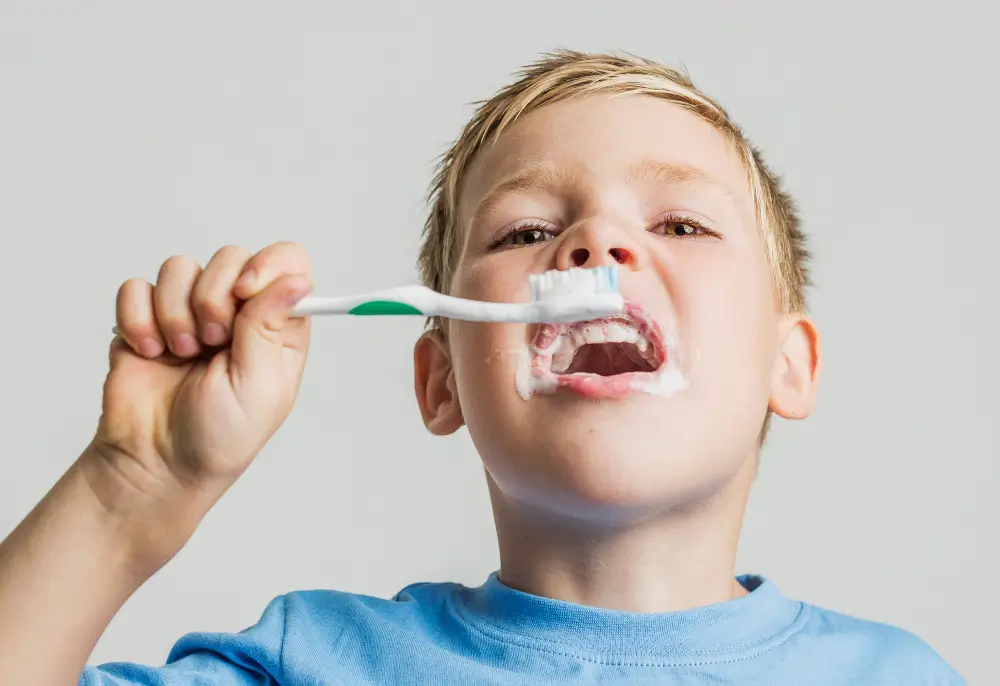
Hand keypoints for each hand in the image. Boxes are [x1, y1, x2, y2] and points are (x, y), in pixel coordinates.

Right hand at [89, 241, 311, 519]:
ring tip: (181, 354)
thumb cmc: (219, 435)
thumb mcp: (260, 386)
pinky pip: (137, 288)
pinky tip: (150, 353)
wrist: (156, 461)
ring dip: (175, 313)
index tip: (244, 292)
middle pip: (230, 257)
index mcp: (278, 326)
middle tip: (211, 343)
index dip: (266, 265)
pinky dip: (139, 320)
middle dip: (214, 298)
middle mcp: (238, 312)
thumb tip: (297, 279)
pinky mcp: (147, 318)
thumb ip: (271, 326)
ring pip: (179, 268)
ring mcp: (190, 311)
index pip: (287, 262)